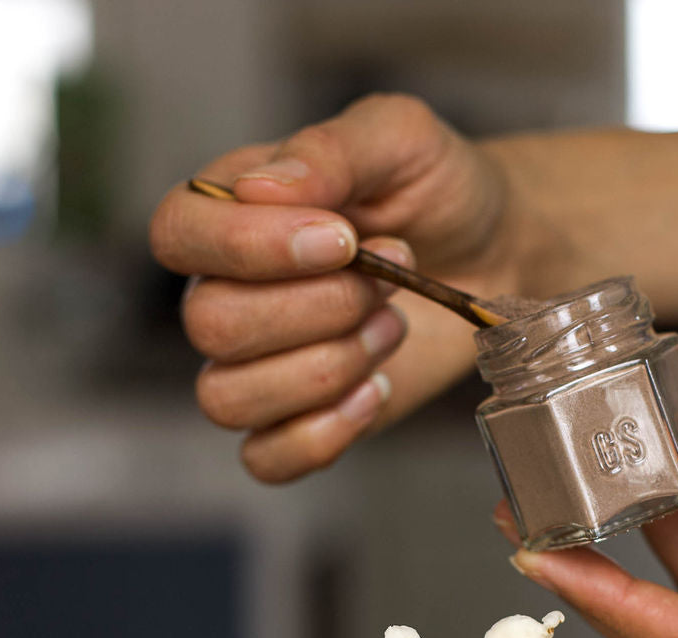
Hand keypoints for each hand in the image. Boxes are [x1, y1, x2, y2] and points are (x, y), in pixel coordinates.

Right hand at [149, 94, 518, 481]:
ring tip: (390, 325)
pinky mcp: (300, 419)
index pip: (178, 235)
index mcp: (233, 213)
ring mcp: (261, 365)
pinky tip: (375, 391)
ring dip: (328, 367)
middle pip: (212, 326)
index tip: (341, 241)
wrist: (499, 256)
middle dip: (319, 308)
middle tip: (392, 277)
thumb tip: (260, 188)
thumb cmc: (442, 192)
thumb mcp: (400, 139)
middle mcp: (231, 291)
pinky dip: (321, 436)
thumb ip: (331, 150)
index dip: (249, 247)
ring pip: (231, 398)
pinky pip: (265, 458)